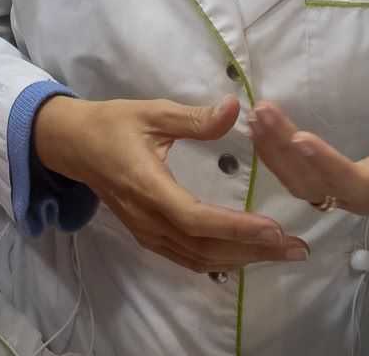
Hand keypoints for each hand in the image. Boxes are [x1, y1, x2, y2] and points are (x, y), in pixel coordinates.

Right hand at [32, 95, 306, 273]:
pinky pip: (187, 258)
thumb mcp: (151, 112)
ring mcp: (145, 231)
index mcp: (146, 185)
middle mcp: (146, 217)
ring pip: (198, 259)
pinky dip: (220, 260)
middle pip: (204, 247)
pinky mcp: (147, 235)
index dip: (235, 227)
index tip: (273, 228)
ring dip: (242, 259)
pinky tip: (247, 253)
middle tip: (296, 248)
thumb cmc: (111, 124)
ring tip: (282, 253)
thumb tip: (237, 108)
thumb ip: (195, 117)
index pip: (195, 218)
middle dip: (253, 250)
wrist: (71, 145)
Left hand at [249, 72, 368, 215]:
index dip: (325, 162)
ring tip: (255, 118)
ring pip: (300, 184)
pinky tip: (260, 132)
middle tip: (263, 112)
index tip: (299, 137)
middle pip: (314, 181)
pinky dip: (277, 159)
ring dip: (274, 153)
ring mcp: (345, 197)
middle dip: (285, 149)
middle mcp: (361, 198)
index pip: (352, 180)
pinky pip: (299, 181)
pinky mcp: (334, 190)